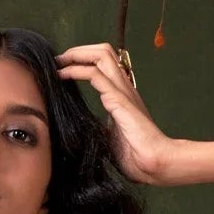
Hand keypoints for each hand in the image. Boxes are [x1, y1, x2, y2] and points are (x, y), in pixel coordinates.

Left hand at [55, 42, 174, 183]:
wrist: (155, 163)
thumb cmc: (136, 157)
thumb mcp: (111, 139)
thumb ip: (100, 128)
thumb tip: (85, 130)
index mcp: (122, 96)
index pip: (103, 66)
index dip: (83, 62)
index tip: (62, 70)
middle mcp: (124, 87)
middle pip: (103, 52)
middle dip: (79, 51)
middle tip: (59, 60)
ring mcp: (123, 91)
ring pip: (101, 55)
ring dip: (77, 54)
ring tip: (59, 62)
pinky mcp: (119, 99)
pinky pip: (96, 75)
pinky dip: (77, 70)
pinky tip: (63, 75)